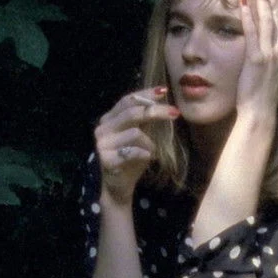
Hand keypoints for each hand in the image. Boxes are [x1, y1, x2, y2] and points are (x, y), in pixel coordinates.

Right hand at [93, 87, 179, 204]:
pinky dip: (145, 154)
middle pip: (132, 113)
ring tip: (150, 152)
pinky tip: (147, 158)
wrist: (119, 186)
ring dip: (150, 143)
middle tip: (175, 112)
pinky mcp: (106, 160)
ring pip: (135, 133)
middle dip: (156, 111)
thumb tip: (162, 97)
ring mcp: (102, 144)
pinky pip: (133, 152)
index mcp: (109, 119)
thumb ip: (145, 119)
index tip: (165, 90)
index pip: (127, 100)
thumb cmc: (132, 159)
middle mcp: (103, 128)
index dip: (146, 94)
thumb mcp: (140, 135)